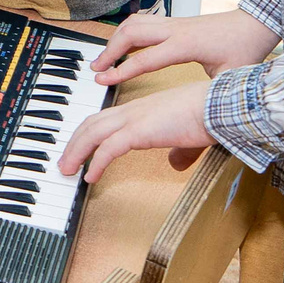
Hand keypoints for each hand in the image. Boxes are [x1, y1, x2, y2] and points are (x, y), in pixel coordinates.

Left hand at [57, 80, 215, 183]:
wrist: (220, 105)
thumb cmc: (210, 116)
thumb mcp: (189, 136)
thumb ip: (180, 150)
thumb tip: (175, 164)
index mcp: (143, 109)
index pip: (105, 118)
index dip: (89, 134)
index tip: (80, 149)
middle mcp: (134, 110)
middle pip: (91, 124)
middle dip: (74, 143)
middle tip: (64, 162)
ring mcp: (135, 118)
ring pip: (93, 133)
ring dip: (76, 152)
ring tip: (67, 171)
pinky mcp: (140, 130)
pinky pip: (109, 148)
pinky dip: (96, 162)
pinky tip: (90, 176)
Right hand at [92, 10, 278, 87]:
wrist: (256, 22)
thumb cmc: (246, 49)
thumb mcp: (231, 80)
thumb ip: (211, 101)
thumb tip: (200, 122)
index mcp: (186, 45)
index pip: (145, 59)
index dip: (122, 72)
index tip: (102, 81)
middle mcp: (175, 30)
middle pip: (130, 34)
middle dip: (109, 51)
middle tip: (95, 70)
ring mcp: (174, 23)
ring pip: (133, 23)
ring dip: (115, 40)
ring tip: (103, 59)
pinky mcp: (176, 21)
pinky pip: (142, 21)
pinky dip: (127, 32)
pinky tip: (123, 46)